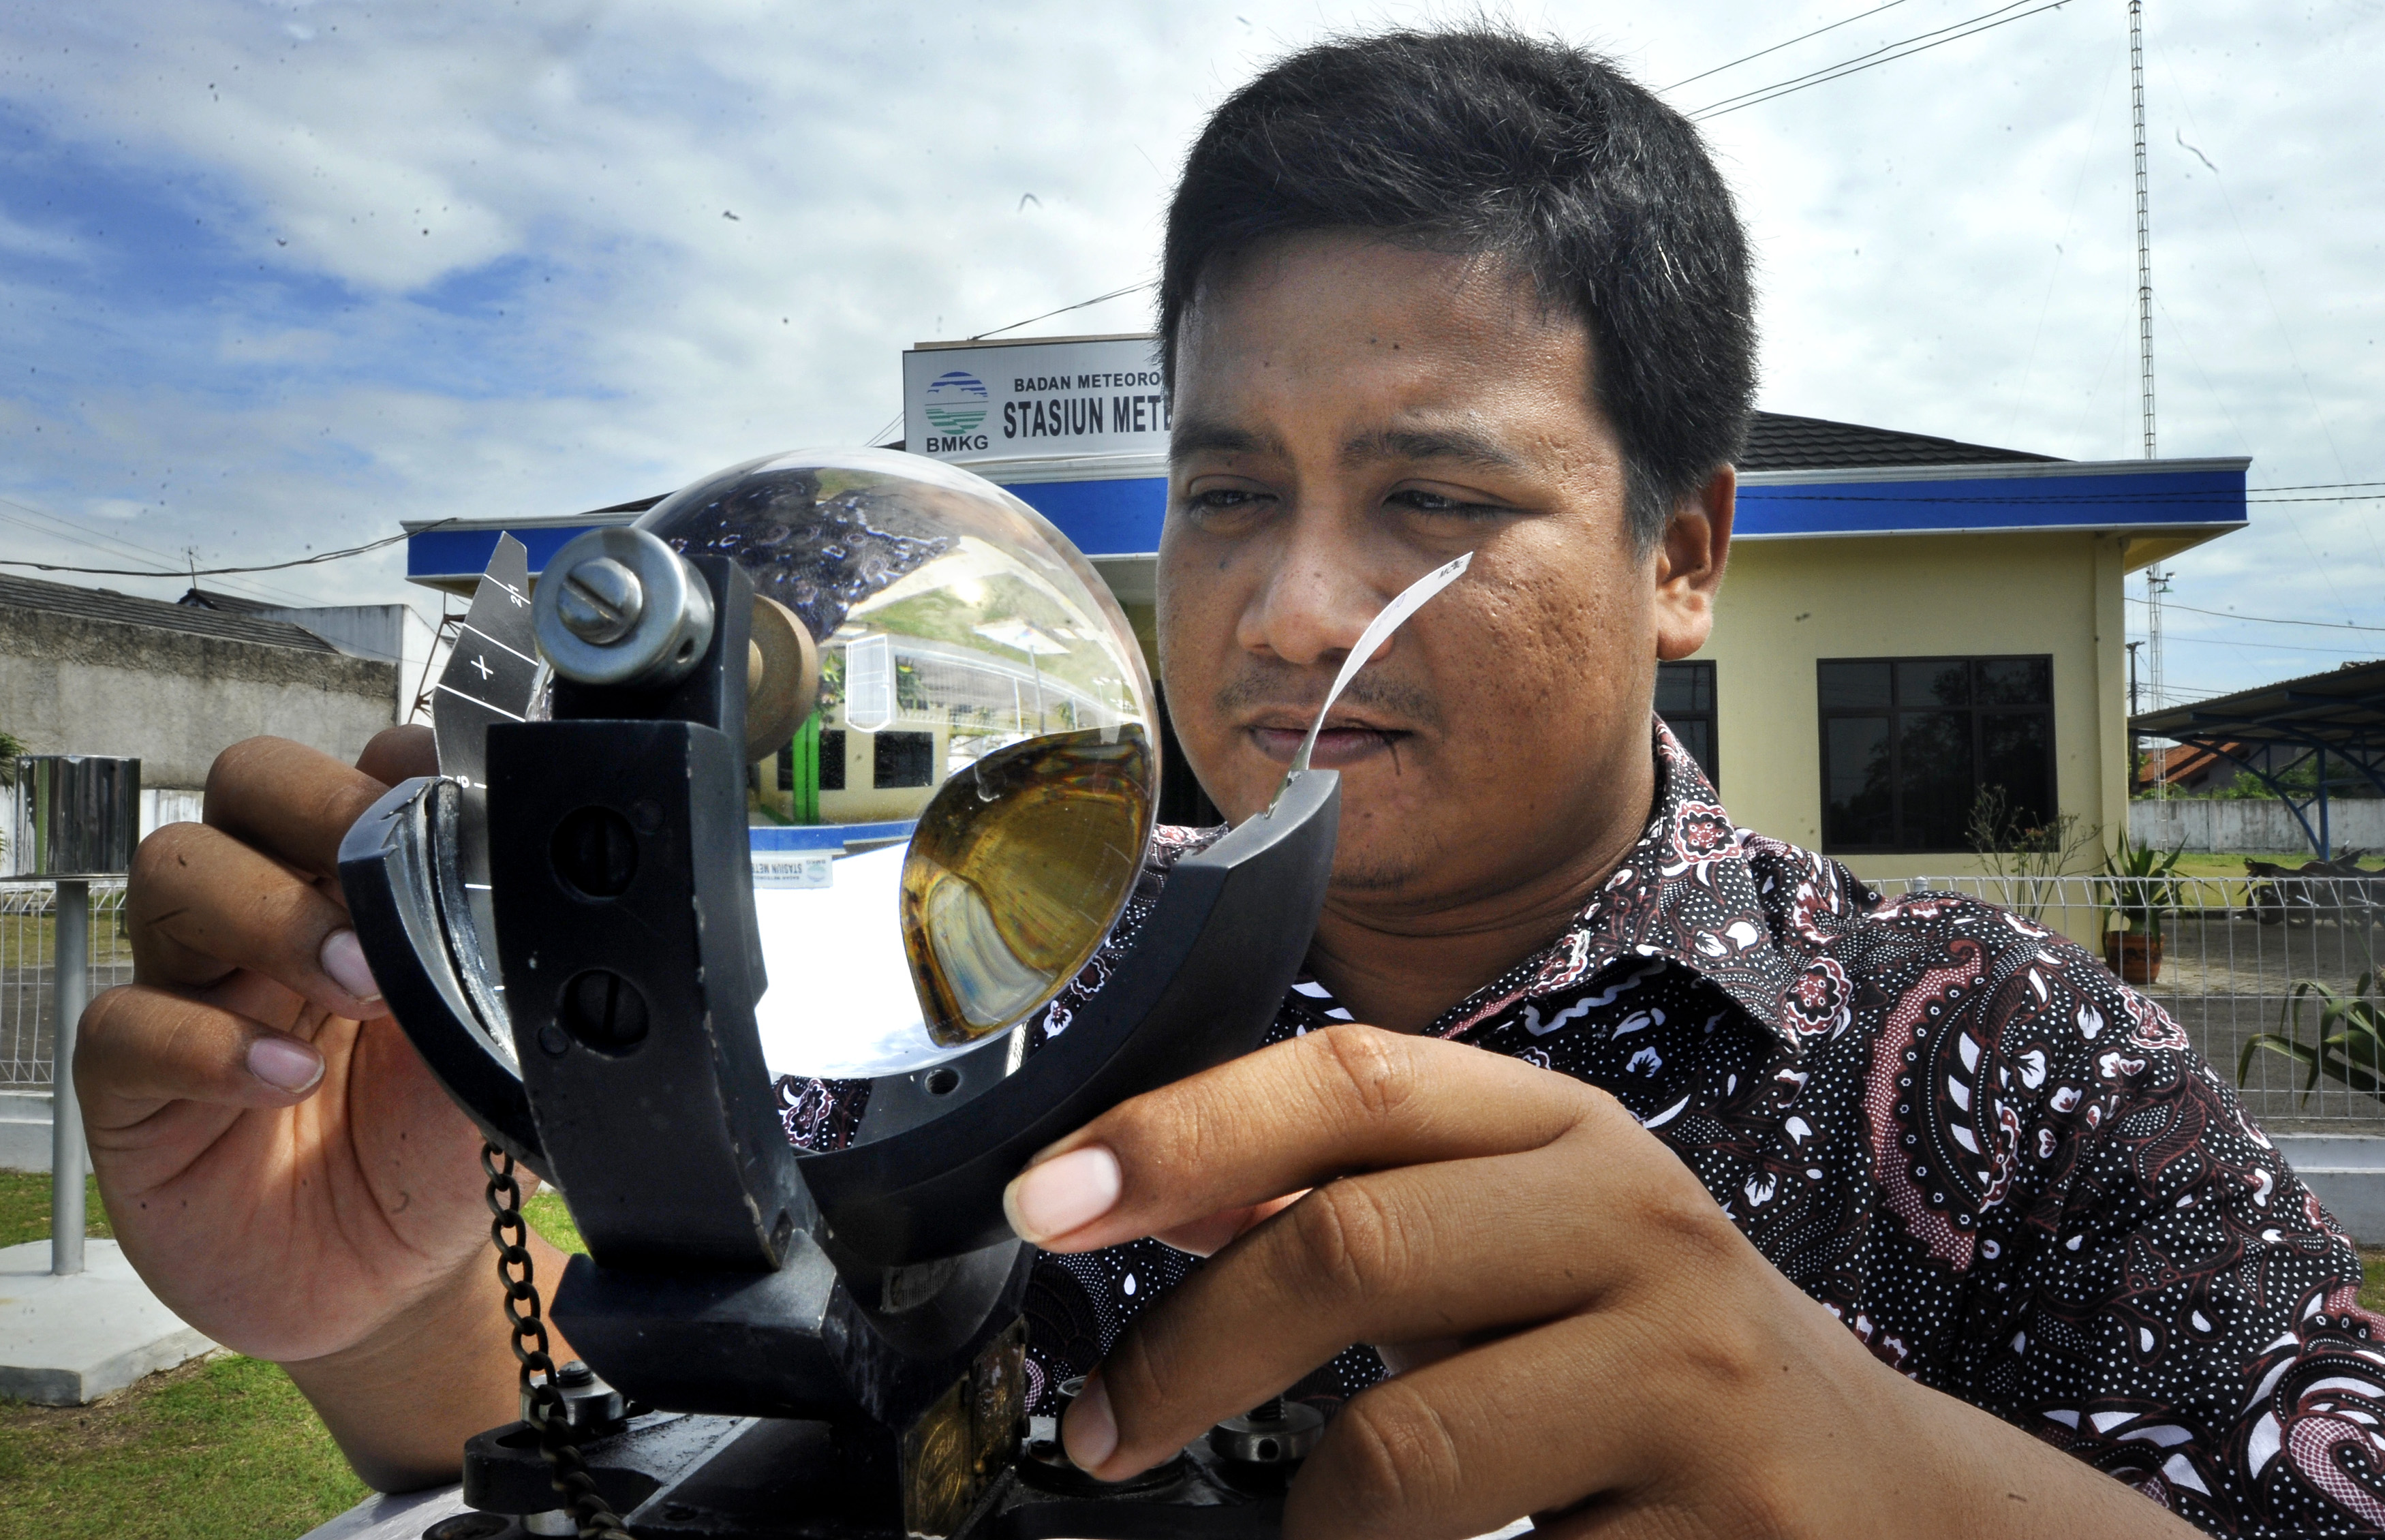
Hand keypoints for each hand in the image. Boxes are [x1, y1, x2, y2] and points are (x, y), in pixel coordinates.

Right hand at [77, 731, 550, 1485]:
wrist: (402, 1283)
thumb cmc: (445, 1149)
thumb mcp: (503, 1052)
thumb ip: (512, 968)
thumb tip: (547, 892)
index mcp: (371, 886)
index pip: (361, 766)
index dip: (400, 761)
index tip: (459, 791)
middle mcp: (276, 911)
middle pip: (248, 781)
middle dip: (316, 806)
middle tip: (387, 887)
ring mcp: (198, 987)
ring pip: (176, 869)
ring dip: (270, 912)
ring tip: (358, 989)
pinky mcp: (137, 1086)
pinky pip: (126, 1022)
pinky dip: (207, 1043)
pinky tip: (284, 1080)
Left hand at [1002, 1026, 2199, 1539]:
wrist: (1884, 1501)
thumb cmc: (1652, 1360)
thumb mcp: (1527, 1242)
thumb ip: (1368, 1202)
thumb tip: (1144, 1189)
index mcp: (1568, 1134)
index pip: (1351, 1078)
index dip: (1180, 1130)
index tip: (1045, 1201)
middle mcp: (1637, 1228)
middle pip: (1352, 1249)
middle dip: (1189, 1352)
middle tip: (1109, 1426)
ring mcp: (1690, 1384)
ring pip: (1403, 1454)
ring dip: (1314, 1516)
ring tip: (1324, 1530)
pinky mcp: (1723, 1537)